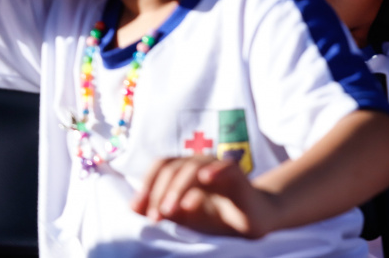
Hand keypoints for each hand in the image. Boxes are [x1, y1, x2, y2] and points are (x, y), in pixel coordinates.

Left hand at [131, 155, 279, 238]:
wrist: (253, 222)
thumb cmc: (217, 219)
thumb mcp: (184, 219)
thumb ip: (164, 211)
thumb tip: (136, 207)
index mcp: (185, 172)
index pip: (162, 166)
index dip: (147, 184)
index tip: (137, 209)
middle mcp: (201, 165)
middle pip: (174, 166)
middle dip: (160, 191)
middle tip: (156, 216)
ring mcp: (220, 169)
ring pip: (194, 165)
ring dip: (178, 187)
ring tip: (171, 209)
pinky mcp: (240, 178)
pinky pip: (228, 167)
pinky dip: (216, 170)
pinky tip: (206, 179)